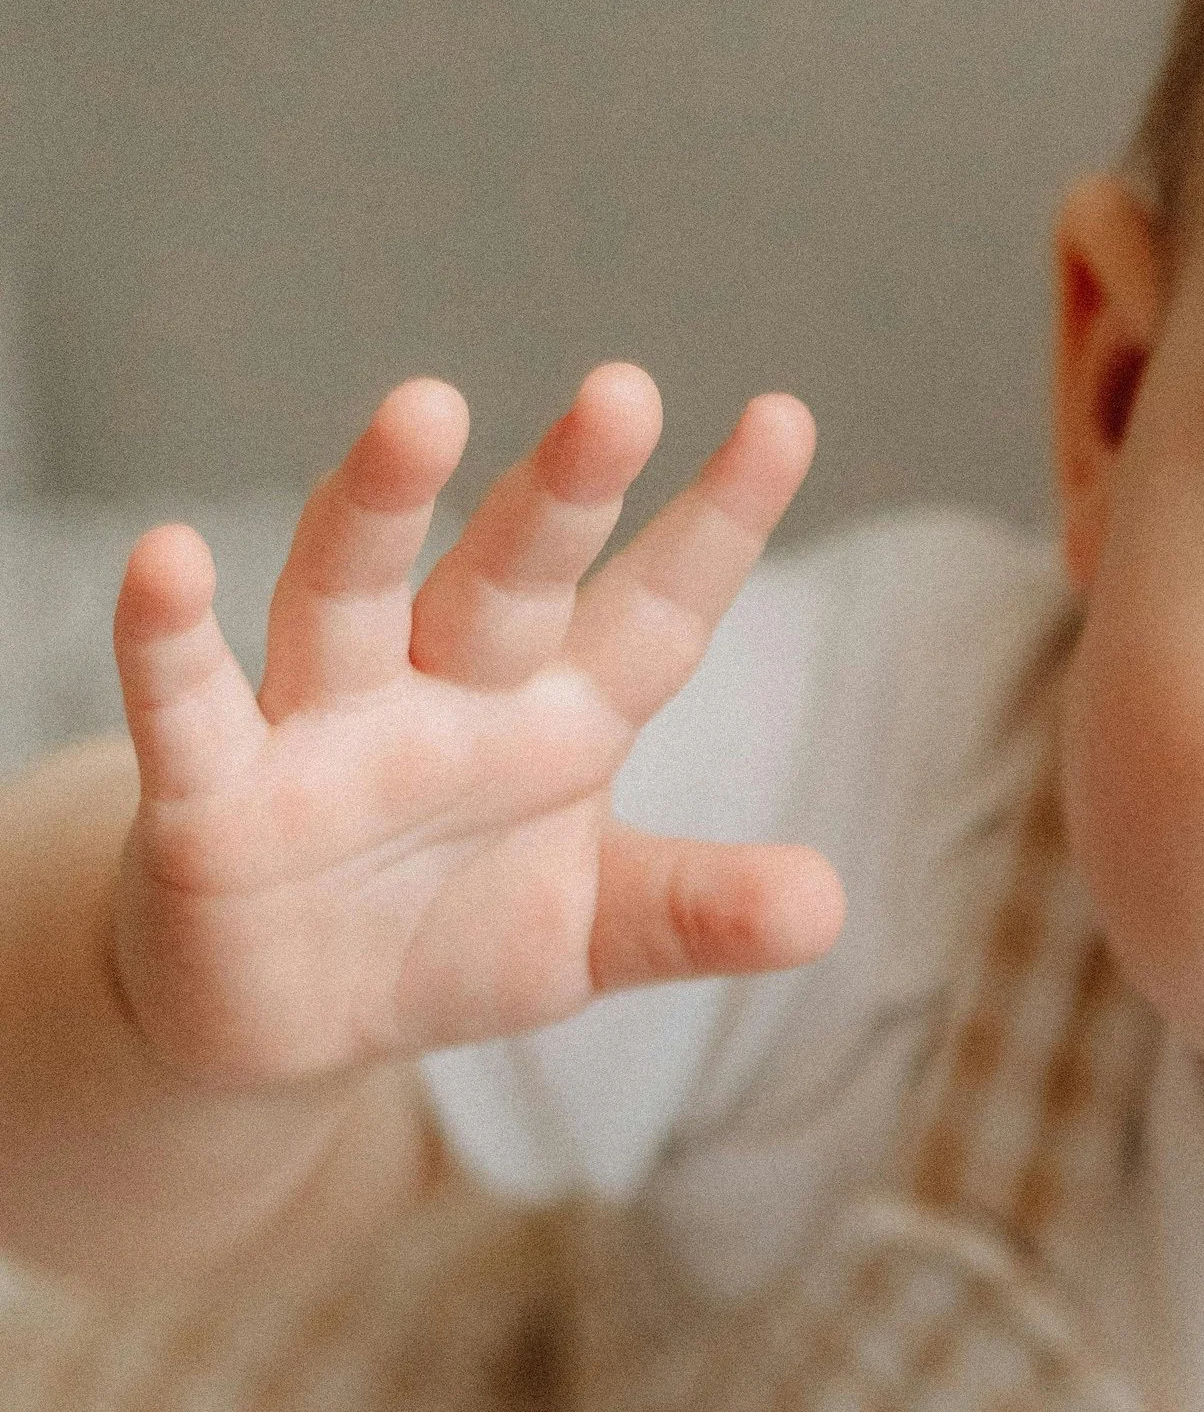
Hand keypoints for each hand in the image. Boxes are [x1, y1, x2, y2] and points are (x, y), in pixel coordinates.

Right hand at [107, 363, 843, 1090]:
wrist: (287, 1019)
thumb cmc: (447, 936)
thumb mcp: (593, 935)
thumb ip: (697, 913)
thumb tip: (826, 906)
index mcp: (557, 719)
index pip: (652, 610)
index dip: (716, 524)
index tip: (785, 419)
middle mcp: (445, 694)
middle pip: (510, 575)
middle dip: (565, 489)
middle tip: (623, 392)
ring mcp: (325, 729)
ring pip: (351, 592)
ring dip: (381, 504)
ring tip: (423, 412)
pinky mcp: (212, 792)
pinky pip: (189, 702)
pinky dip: (170, 636)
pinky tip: (169, 558)